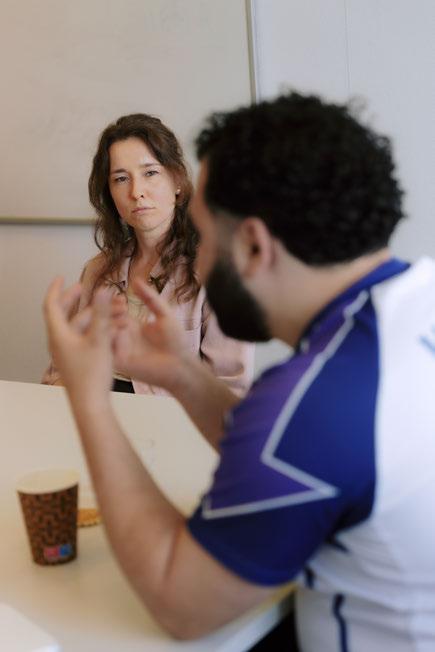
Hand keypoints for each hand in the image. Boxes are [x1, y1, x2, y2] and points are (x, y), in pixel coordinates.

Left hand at [43, 277, 113, 400]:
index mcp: (59, 335)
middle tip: (82, 288)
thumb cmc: (92, 375)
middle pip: (65, 314)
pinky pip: (86, 338)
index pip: (52, 305)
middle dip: (75, 300)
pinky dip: (98, 330)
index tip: (62, 277)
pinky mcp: (77, 360)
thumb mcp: (100, 339)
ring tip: (115, 310)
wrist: (90, 404)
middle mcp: (60, 342)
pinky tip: (115, 328)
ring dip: (96, 317)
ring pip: (80, 327)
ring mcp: (68, 352)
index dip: (57, 289)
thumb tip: (103, 290)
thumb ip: (102, 313)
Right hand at [112, 279, 192, 390]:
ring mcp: (119, 349)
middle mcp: (122, 337)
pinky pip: (107, 349)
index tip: (121, 299)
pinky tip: (121, 331)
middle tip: (121, 307)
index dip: (113, 303)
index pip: (113, 311)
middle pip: (104, 320)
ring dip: (108, 323)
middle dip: (108, 311)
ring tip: (122, 317)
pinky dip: (111, 338)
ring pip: (102, 333)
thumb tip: (136, 280)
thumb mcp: (164, 314)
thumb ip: (150, 298)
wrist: (181, 365)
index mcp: (131, 326)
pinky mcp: (120, 362)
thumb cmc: (175, 342)